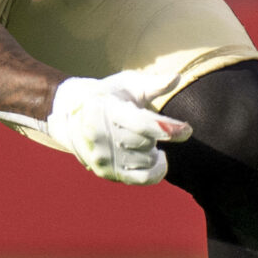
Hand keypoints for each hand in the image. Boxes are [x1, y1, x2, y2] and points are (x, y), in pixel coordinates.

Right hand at [43, 69, 192, 184]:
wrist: (69, 114)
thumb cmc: (107, 95)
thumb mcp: (127, 84)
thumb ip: (153, 83)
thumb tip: (177, 78)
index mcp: (105, 109)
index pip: (140, 123)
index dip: (166, 128)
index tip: (188, 130)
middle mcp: (99, 135)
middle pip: (146, 144)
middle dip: (157, 135)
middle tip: (153, 125)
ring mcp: (100, 155)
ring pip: (146, 161)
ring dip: (154, 151)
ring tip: (146, 139)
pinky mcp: (105, 171)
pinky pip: (142, 178)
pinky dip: (156, 170)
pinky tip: (157, 158)